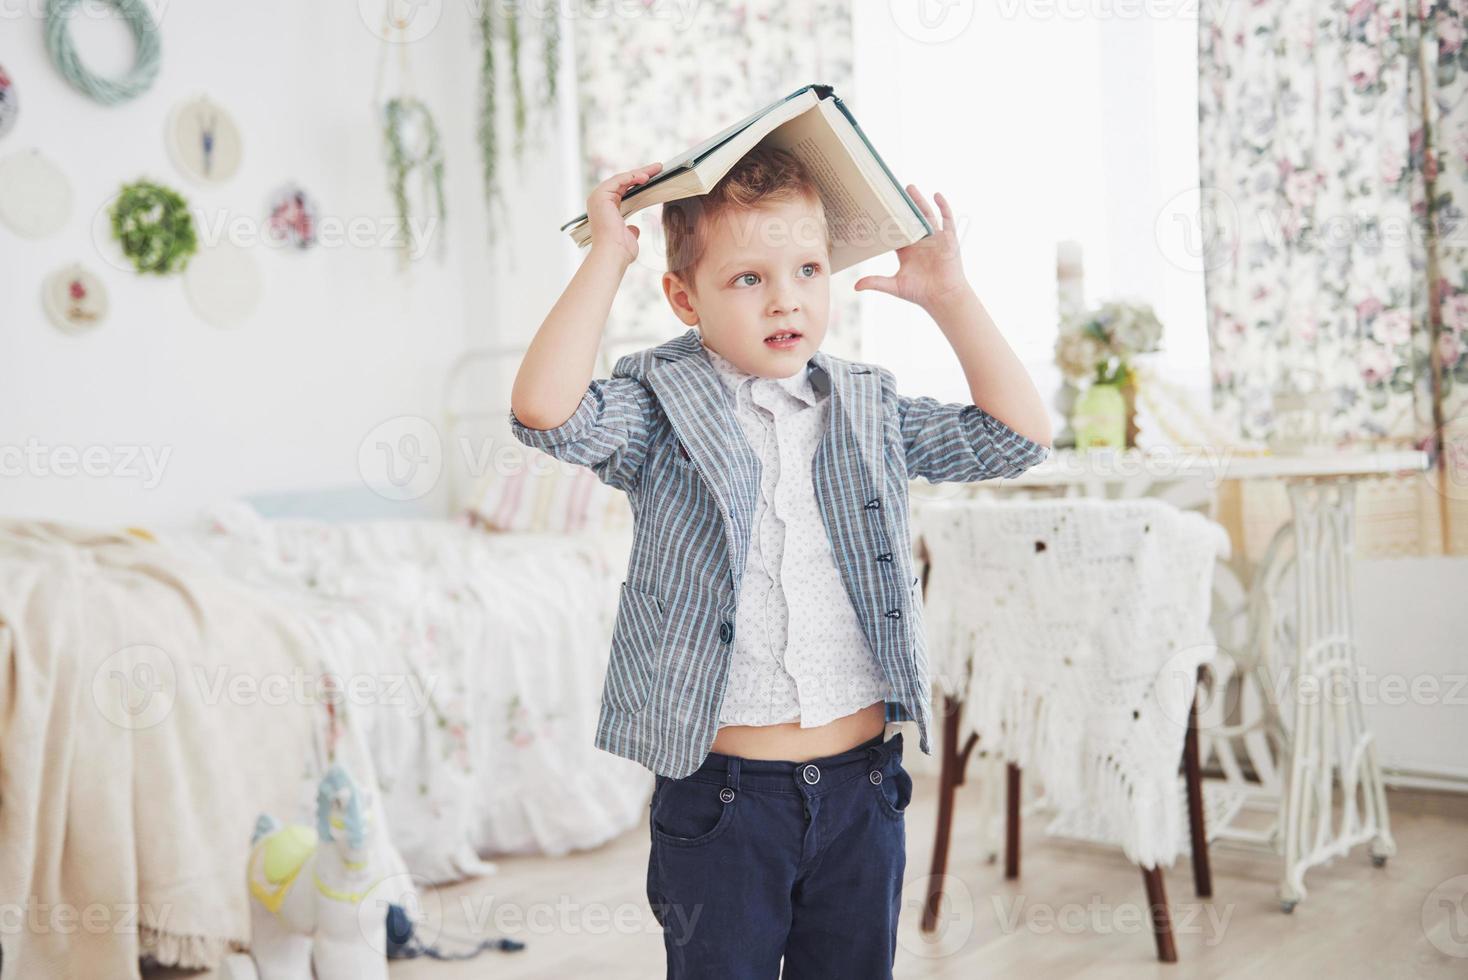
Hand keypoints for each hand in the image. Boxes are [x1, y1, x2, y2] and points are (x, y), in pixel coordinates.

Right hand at [587, 161, 662, 264]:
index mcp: (605, 209)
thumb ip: (631, 230)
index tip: (654, 177)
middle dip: (642, 173)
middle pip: (624, 181)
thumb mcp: (628, 237)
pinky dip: (632, 177)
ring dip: (640, 172)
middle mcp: (599, 201)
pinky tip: (645, 177)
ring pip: (622, 178)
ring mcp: (598, 197)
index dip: (638, 182)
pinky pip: (619, 180)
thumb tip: (635, 229)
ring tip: (656, 169)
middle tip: (658, 168)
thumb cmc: (620, 251)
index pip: (624, 190)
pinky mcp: (600, 195)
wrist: (613, 255)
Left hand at [854, 185, 970, 312]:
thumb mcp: (894, 286)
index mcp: (908, 251)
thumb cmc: (920, 293)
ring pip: (926, 215)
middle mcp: (921, 243)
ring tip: (909, 188)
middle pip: (910, 220)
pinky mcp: (948, 239)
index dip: (887, 221)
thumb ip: (875, 282)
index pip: (896, 232)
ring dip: (919, 201)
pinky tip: (936, 195)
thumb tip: (855, 286)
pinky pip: (947, 219)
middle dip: (902, 206)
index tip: (877, 208)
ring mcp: (935, 239)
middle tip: (892, 192)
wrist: (943, 297)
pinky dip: (943, 206)